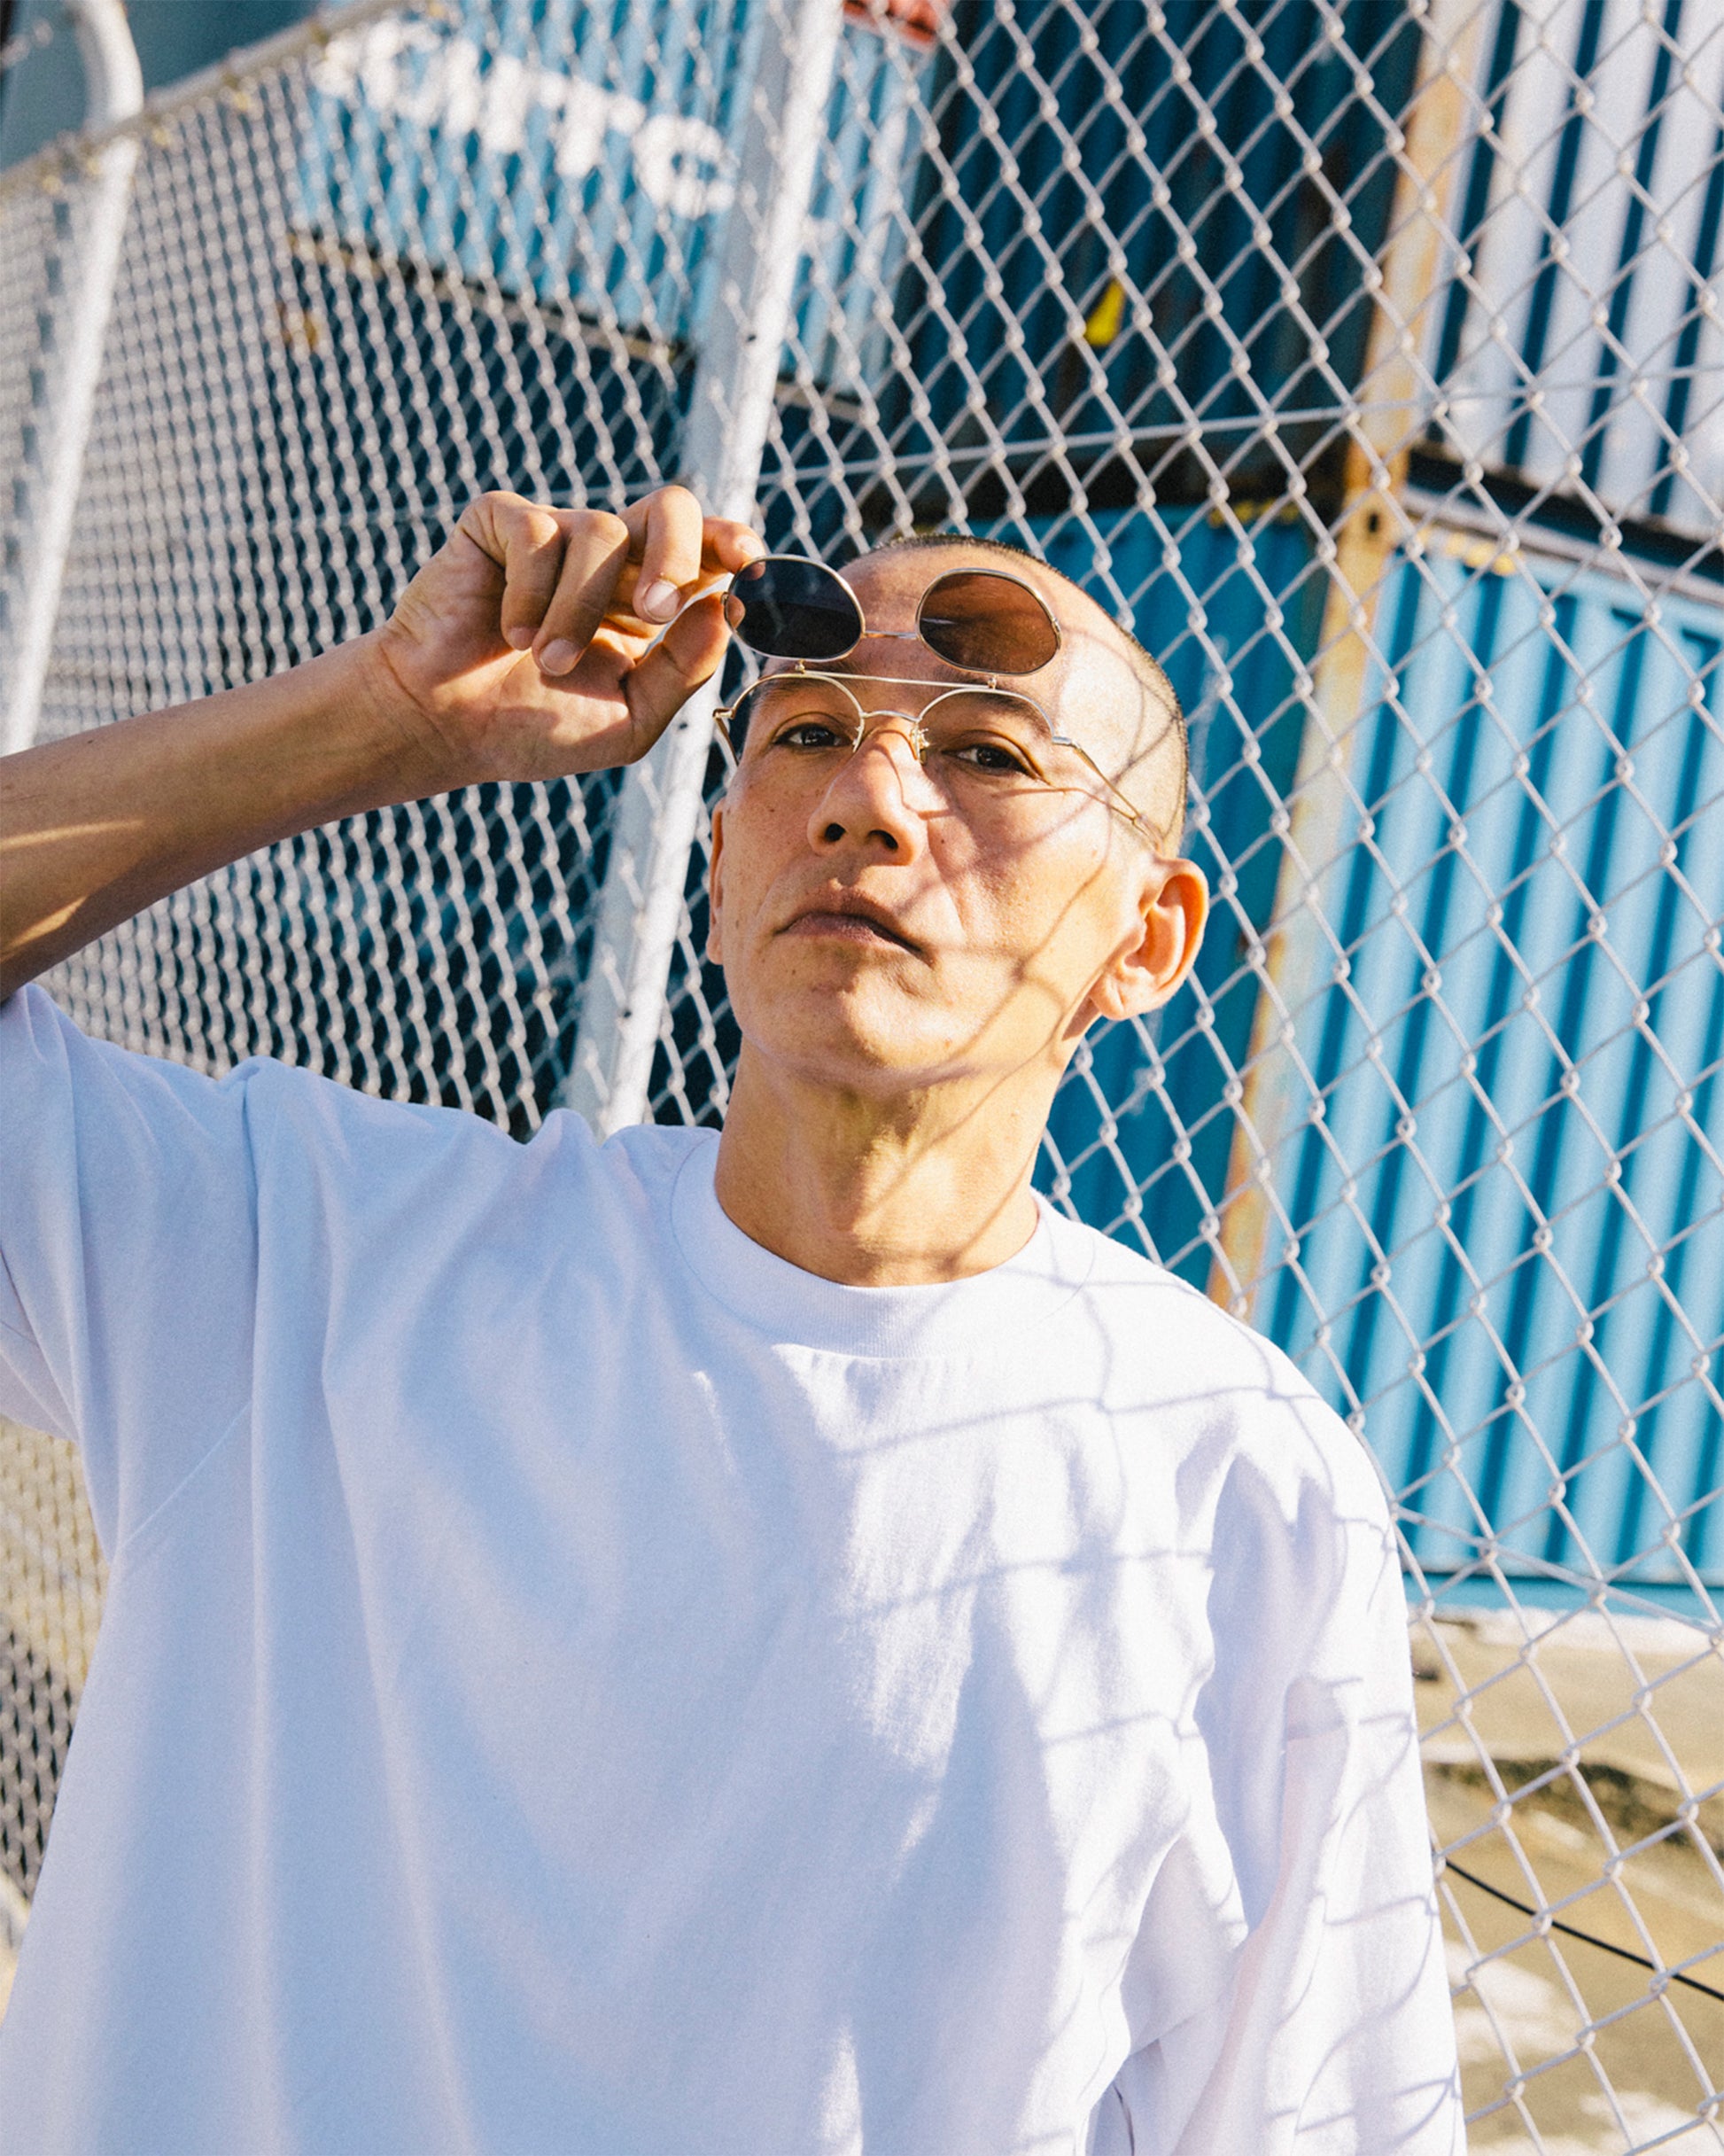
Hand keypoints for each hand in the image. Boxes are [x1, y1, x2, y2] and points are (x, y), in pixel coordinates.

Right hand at [368, 487, 763, 786]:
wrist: (443, 729)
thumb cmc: (533, 727)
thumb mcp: (631, 718)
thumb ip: (684, 670)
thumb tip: (726, 608)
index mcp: (648, 599)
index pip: (708, 550)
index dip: (734, 544)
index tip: (750, 564)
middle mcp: (610, 558)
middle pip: (671, 507)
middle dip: (676, 553)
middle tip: (656, 613)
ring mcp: (554, 534)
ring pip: (601, 533)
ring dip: (577, 611)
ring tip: (545, 662)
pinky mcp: (500, 522)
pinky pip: (539, 533)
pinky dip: (530, 594)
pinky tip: (508, 634)